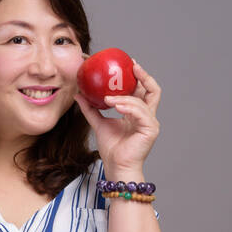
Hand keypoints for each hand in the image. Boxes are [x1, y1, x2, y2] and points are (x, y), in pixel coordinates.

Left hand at [73, 58, 160, 177]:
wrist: (116, 167)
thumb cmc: (112, 149)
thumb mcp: (98, 123)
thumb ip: (90, 109)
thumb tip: (78, 94)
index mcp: (137, 113)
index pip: (142, 90)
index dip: (138, 76)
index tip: (128, 64)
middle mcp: (146, 116)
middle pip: (152, 90)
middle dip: (143, 76)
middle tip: (132, 66)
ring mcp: (150, 122)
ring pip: (142, 101)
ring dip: (125, 97)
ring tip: (109, 98)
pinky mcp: (151, 129)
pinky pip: (141, 113)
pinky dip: (128, 107)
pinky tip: (116, 105)